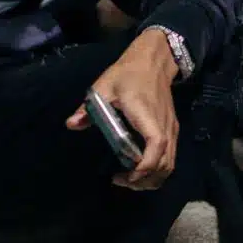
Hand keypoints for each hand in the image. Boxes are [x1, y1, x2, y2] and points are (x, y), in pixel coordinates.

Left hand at [67, 29, 179, 189]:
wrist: (153, 61)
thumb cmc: (128, 74)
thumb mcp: (104, 87)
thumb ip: (88, 108)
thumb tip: (71, 124)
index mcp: (147, 117)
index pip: (156, 146)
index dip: (144, 167)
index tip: (124, 176)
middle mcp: (164, 126)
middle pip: (165, 164)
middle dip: (144, 180)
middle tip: (121, 181)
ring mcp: (171, 129)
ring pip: (169, 164)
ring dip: (152, 178)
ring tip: (130, 179)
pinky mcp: (172, 129)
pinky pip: (170, 157)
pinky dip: (157, 169)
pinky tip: (139, 168)